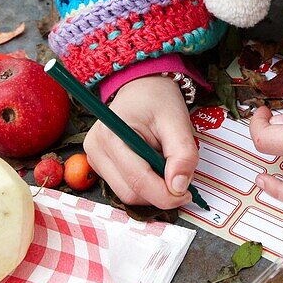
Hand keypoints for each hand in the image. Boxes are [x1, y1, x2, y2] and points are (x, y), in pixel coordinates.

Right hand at [83, 76, 196, 209]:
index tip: (187, 194)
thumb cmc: (158, 99)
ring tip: (166, 164)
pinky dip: (146, 185)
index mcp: (111, 135)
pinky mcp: (101, 166)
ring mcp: (95, 159)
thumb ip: (183, 154)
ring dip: (153, 189)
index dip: (165, 195)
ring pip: (128, 194)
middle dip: (160, 193)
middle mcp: (96, 150)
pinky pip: (125, 187)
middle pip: (130, 193)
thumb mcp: (177, 121)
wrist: (143, 87)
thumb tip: (179, 188)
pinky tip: (154, 165)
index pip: (138, 180)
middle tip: (181, 177)